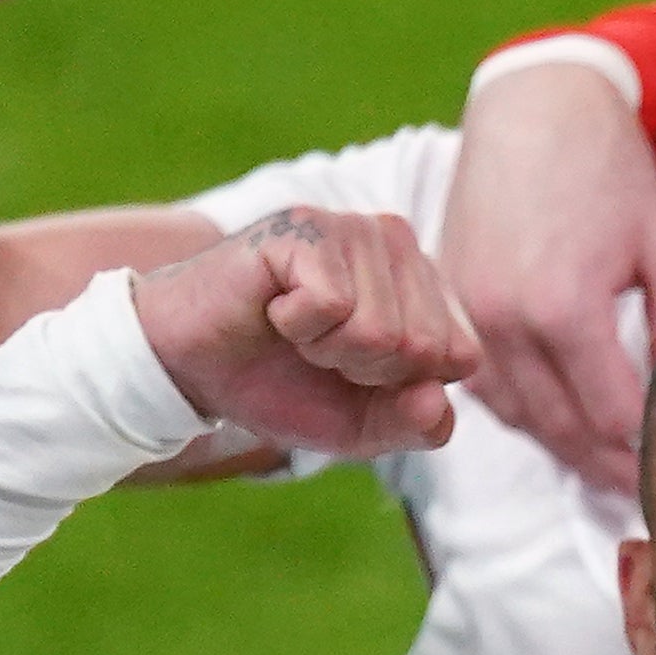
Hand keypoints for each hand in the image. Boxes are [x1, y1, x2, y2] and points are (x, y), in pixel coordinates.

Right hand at [131, 213, 473, 459]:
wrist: (192, 366)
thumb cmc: (283, 385)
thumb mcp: (363, 427)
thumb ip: (418, 424)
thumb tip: (436, 399)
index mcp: (427, 289)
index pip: (463, 357)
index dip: (402, 387)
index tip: (355, 371)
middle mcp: (400, 247)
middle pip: (425, 346)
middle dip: (364, 371)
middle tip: (318, 349)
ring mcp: (354, 230)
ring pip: (382, 329)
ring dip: (327, 349)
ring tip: (297, 327)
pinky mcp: (306, 227)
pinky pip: (332, 305)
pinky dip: (297, 326)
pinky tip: (274, 308)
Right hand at [444, 54, 655, 491]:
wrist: (533, 107)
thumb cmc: (610, 169)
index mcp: (562, 310)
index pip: (608, 420)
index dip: (643, 457)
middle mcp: (502, 321)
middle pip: (560, 431)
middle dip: (606, 469)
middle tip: (645, 493)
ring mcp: (464, 312)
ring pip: (517, 416)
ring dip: (564, 448)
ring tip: (609, 468)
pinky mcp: (446, 300)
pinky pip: (485, 383)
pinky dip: (525, 410)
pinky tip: (562, 420)